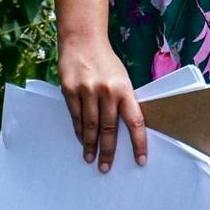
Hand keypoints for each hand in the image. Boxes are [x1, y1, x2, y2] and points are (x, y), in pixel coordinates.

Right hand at [58, 35, 146, 171]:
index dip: (138, 143)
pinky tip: (81, 141)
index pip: (135, 121)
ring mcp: (86, 92)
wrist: (83, 41)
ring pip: (89, 126)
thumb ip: (123, 99)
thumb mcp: (122, 78)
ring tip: (91, 159)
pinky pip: (75, 117)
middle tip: (106, 168)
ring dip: (90, 145)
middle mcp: (106, 92)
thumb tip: (126, 125)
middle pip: (109, 129)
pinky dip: (79, 131)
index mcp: (125, 89)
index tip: (140, 160)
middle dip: (108, 151)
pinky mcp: (69, 92)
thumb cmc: (107, 62)